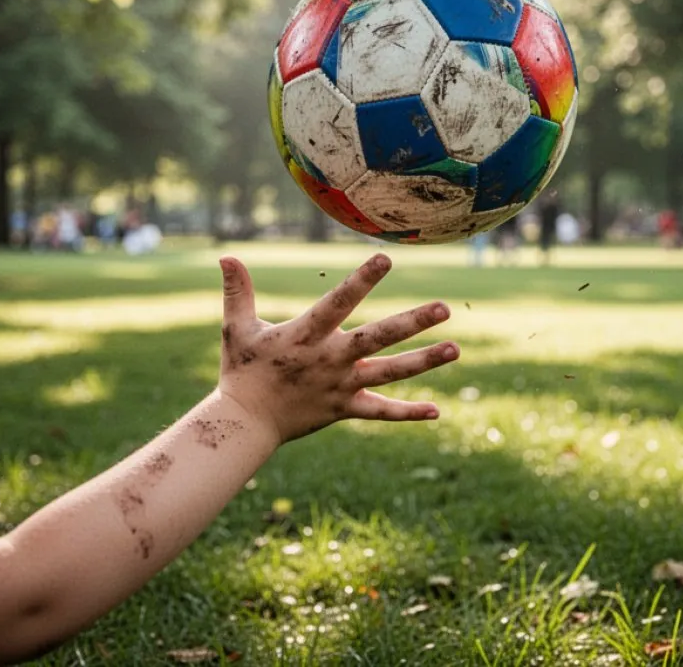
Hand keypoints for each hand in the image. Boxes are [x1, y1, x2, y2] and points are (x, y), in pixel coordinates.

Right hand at [215, 253, 456, 444]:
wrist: (244, 424)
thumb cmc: (241, 371)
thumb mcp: (235, 329)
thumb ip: (237, 292)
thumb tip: (226, 257)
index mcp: (305, 335)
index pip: (339, 302)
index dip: (362, 281)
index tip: (386, 259)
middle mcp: (329, 359)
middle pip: (378, 338)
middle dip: (411, 323)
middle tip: (444, 308)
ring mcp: (340, 386)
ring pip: (389, 373)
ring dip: (423, 362)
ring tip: (455, 349)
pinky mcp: (344, 409)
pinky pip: (380, 412)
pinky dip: (408, 413)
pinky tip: (437, 410)